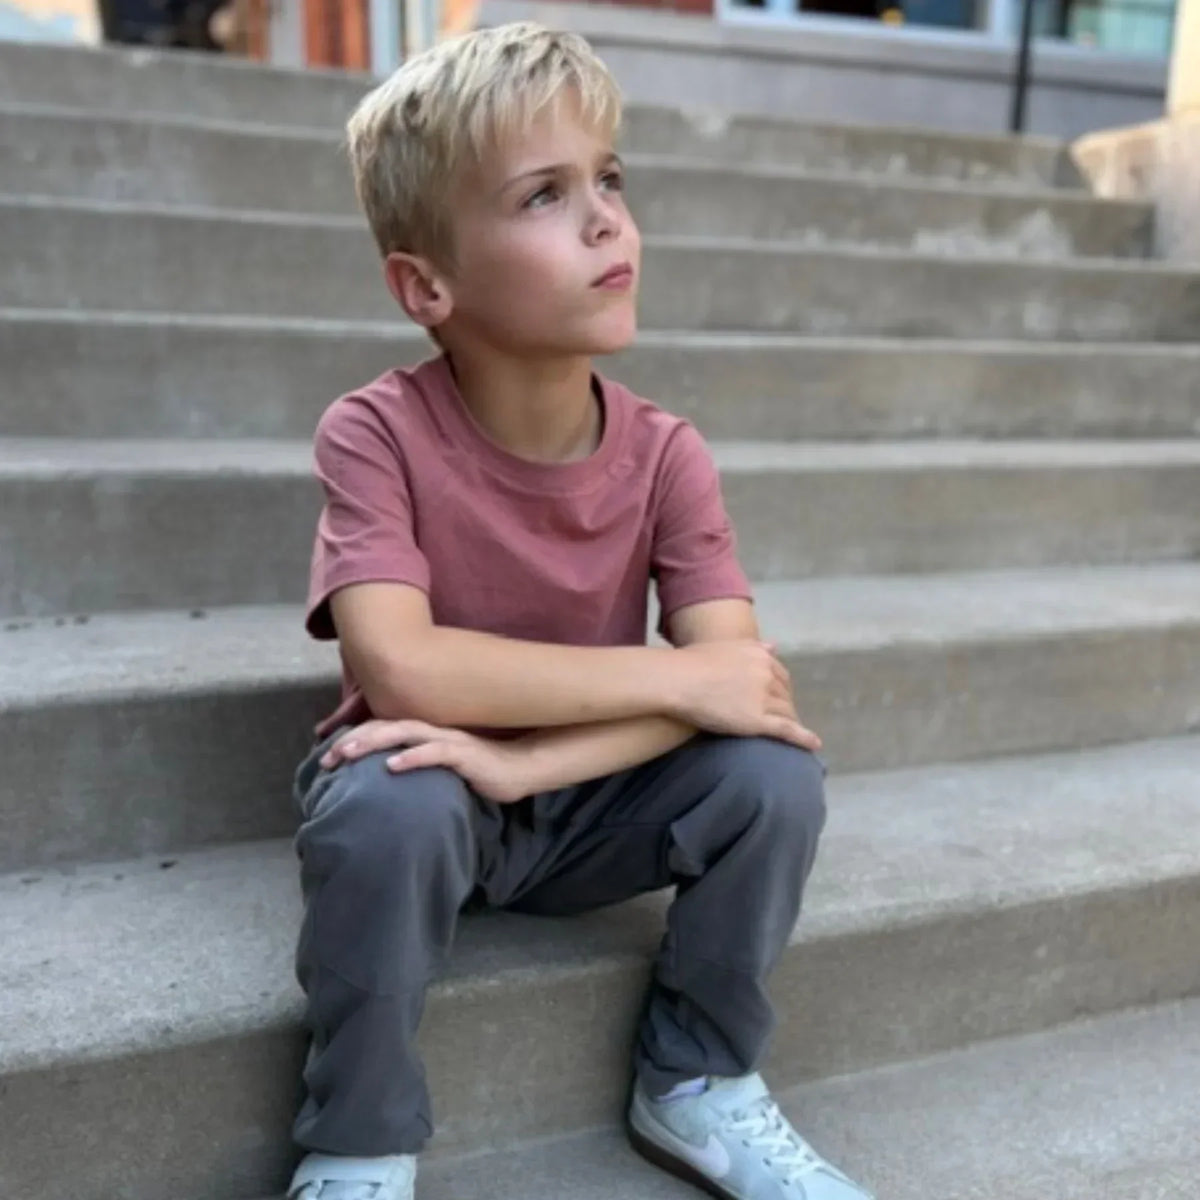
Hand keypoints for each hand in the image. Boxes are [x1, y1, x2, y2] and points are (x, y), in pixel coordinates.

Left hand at [320, 719, 535, 803]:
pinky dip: (412, 757)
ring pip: (405, 732)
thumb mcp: (441, 767)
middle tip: (327, 757)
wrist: (521, 770)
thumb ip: (417, 765)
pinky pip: (435, 753)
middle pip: (386, 725)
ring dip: (374, 741)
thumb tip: (386, 777)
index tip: (328, 756)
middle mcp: (433, 729)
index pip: (383, 727)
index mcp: (425, 732)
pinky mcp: (465, 754)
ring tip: (348, 752)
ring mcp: (449, 740)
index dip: (354, 737)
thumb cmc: (480, 770)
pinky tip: (391, 766)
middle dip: (354, 739)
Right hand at [671, 640, 821, 751]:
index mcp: (760, 655)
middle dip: (786, 707)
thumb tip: (775, 646)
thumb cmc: (691, 662)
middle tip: (783, 719)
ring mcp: (764, 698)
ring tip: (792, 735)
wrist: (678, 680)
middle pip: (785, 695)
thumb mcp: (726, 646)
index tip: (778, 699)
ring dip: (791, 722)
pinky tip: (814, 745)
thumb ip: (753, 647)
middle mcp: (767, 674)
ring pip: (787, 713)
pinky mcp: (758, 720)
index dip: (781, 690)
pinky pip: (787, 730)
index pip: (780, 676)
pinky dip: (803, 738)